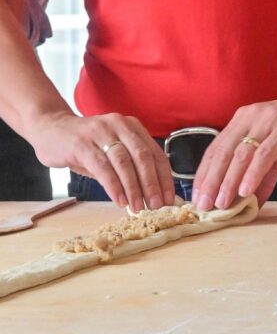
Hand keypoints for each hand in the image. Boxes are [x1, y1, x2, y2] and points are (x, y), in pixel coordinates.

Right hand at [29, 112, 174, 210]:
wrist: (48, 128)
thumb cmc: (85, 145)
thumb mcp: (112, 151)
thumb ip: (130, 168)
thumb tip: (151, 196)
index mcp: (133, 127)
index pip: (156, 154)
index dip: (165, 178)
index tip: (169, 199)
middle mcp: (119, 125)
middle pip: (143, 157)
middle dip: (152, 184)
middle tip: (156, 205)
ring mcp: (100, 132)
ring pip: (124, 162)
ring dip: (134, 188)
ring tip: (138, 207)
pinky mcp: (81, 143)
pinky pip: (102, 167)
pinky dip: (114, 186)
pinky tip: (120, 200)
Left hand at [191, 87, 276, 209]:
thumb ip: (265, 174)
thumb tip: (253, 200)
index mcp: (244, 120)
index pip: (216, 149)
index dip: (204, 174)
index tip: (197, 197)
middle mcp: (250, 118)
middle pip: (222, 153)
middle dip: (211, 181)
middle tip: (203, 205)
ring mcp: (268, 122)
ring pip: (241, 155)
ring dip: (229, 182)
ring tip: (221, 203)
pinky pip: (264, 154)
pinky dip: (253, 173)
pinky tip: (246, 191)